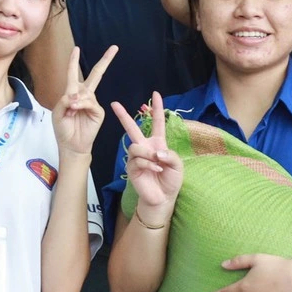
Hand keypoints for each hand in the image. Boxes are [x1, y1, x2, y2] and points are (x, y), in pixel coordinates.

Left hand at [53, 44, 116, 160]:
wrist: (71, 145)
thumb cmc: (63, 129)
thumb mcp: (58, 112)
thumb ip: (65, 100)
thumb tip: (77, 95)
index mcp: (72, 93)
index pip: (73, 73)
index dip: (74, 61)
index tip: (76, 49)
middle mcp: (84, 95)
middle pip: (96, 74)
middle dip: (105, 61)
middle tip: (114, 48)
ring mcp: (92, 103)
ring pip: (87, 93)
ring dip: (77, 100)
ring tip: (70, 111)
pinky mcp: (98, 112)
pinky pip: (91, 103)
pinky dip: (82, 105)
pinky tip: (76, 111)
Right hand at [112, 93, 184, 225]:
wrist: (163, 198)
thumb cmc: (171, 180)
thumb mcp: (177, 165)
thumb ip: (170, 155)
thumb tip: (156, 151)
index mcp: (158, 143)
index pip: (158, 123)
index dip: (157, 109)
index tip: (156, 94)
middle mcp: (145, 147)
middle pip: (132, 128)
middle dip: (123, 115)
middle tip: (114, 104)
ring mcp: (137, 157)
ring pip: (136, 146)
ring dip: (148, 154)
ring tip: (158, 163)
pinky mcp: (132, 168)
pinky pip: (137, 160)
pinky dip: (149, 165)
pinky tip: (156, 171)